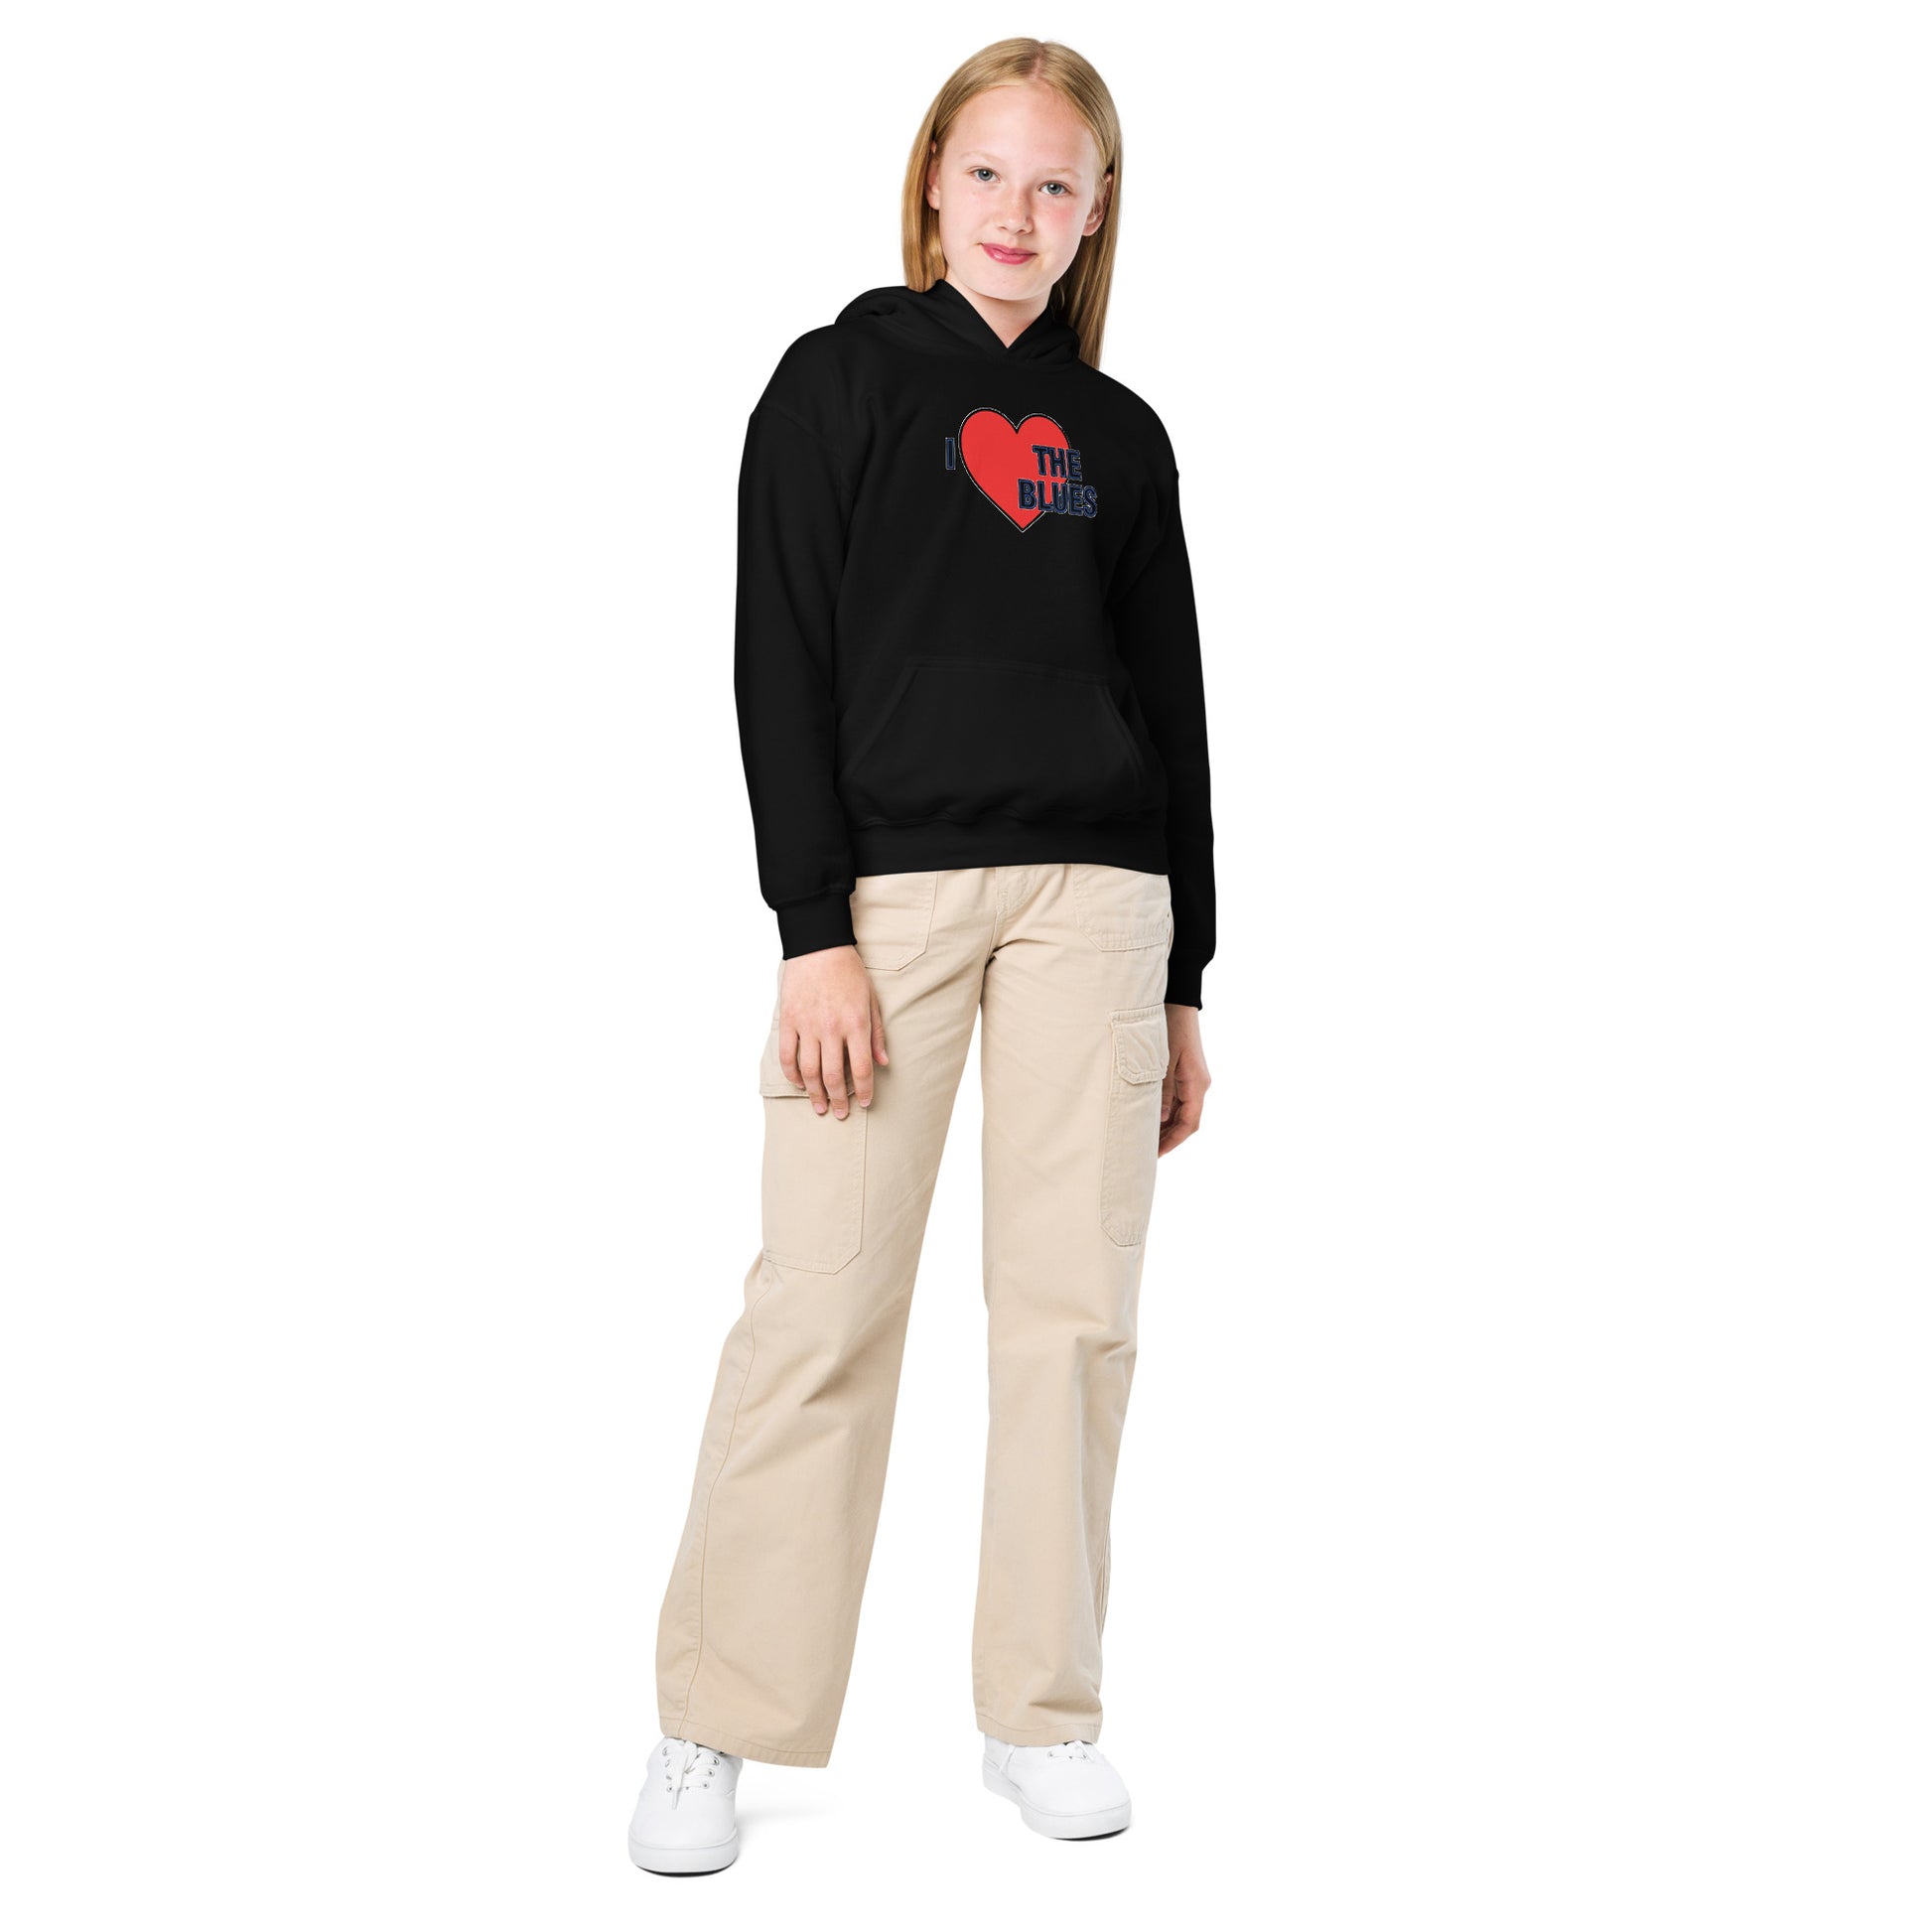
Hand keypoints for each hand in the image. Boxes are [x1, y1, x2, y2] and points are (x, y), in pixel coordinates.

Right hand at [777, 946, 887, 1117]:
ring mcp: (807, 1025)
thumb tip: (883, 1062)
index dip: (863, 1091)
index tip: (864, 1103)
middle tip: (839, 1114)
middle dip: (837, 1100)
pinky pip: (787, 1055)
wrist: (819, 947)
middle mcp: (831, 1028)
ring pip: (809, 1070)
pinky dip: (792, 1073)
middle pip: (833, 1076)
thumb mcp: (872, 999)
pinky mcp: (789, 1020)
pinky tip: (799, 1083)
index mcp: (855, 1023)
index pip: (861, 1068)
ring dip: (814, 1093)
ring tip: (819, 1106)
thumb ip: (876, 1033)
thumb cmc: (849, 973)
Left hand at [1159, 1003, 1209, 1153]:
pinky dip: (1165, 1112)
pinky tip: (1150, 1117)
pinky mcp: (1185, 1073)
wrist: (1179, 1001)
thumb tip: (1162, 1119)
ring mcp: (1193, 1079)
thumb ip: (1163, 1090)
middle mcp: (1198, 1084)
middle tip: (1145, 1152)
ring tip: (1144, 1138)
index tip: (1156, 1154)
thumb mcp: (1163, 1060)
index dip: (1173, 1141)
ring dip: (1166, 1126)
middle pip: (1186, 1121)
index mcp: (1196, 1083)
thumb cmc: (1170, 1026)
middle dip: (1168, 1138)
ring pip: (1182, 1112)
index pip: (1189, 1123)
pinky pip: (1178, 1100)